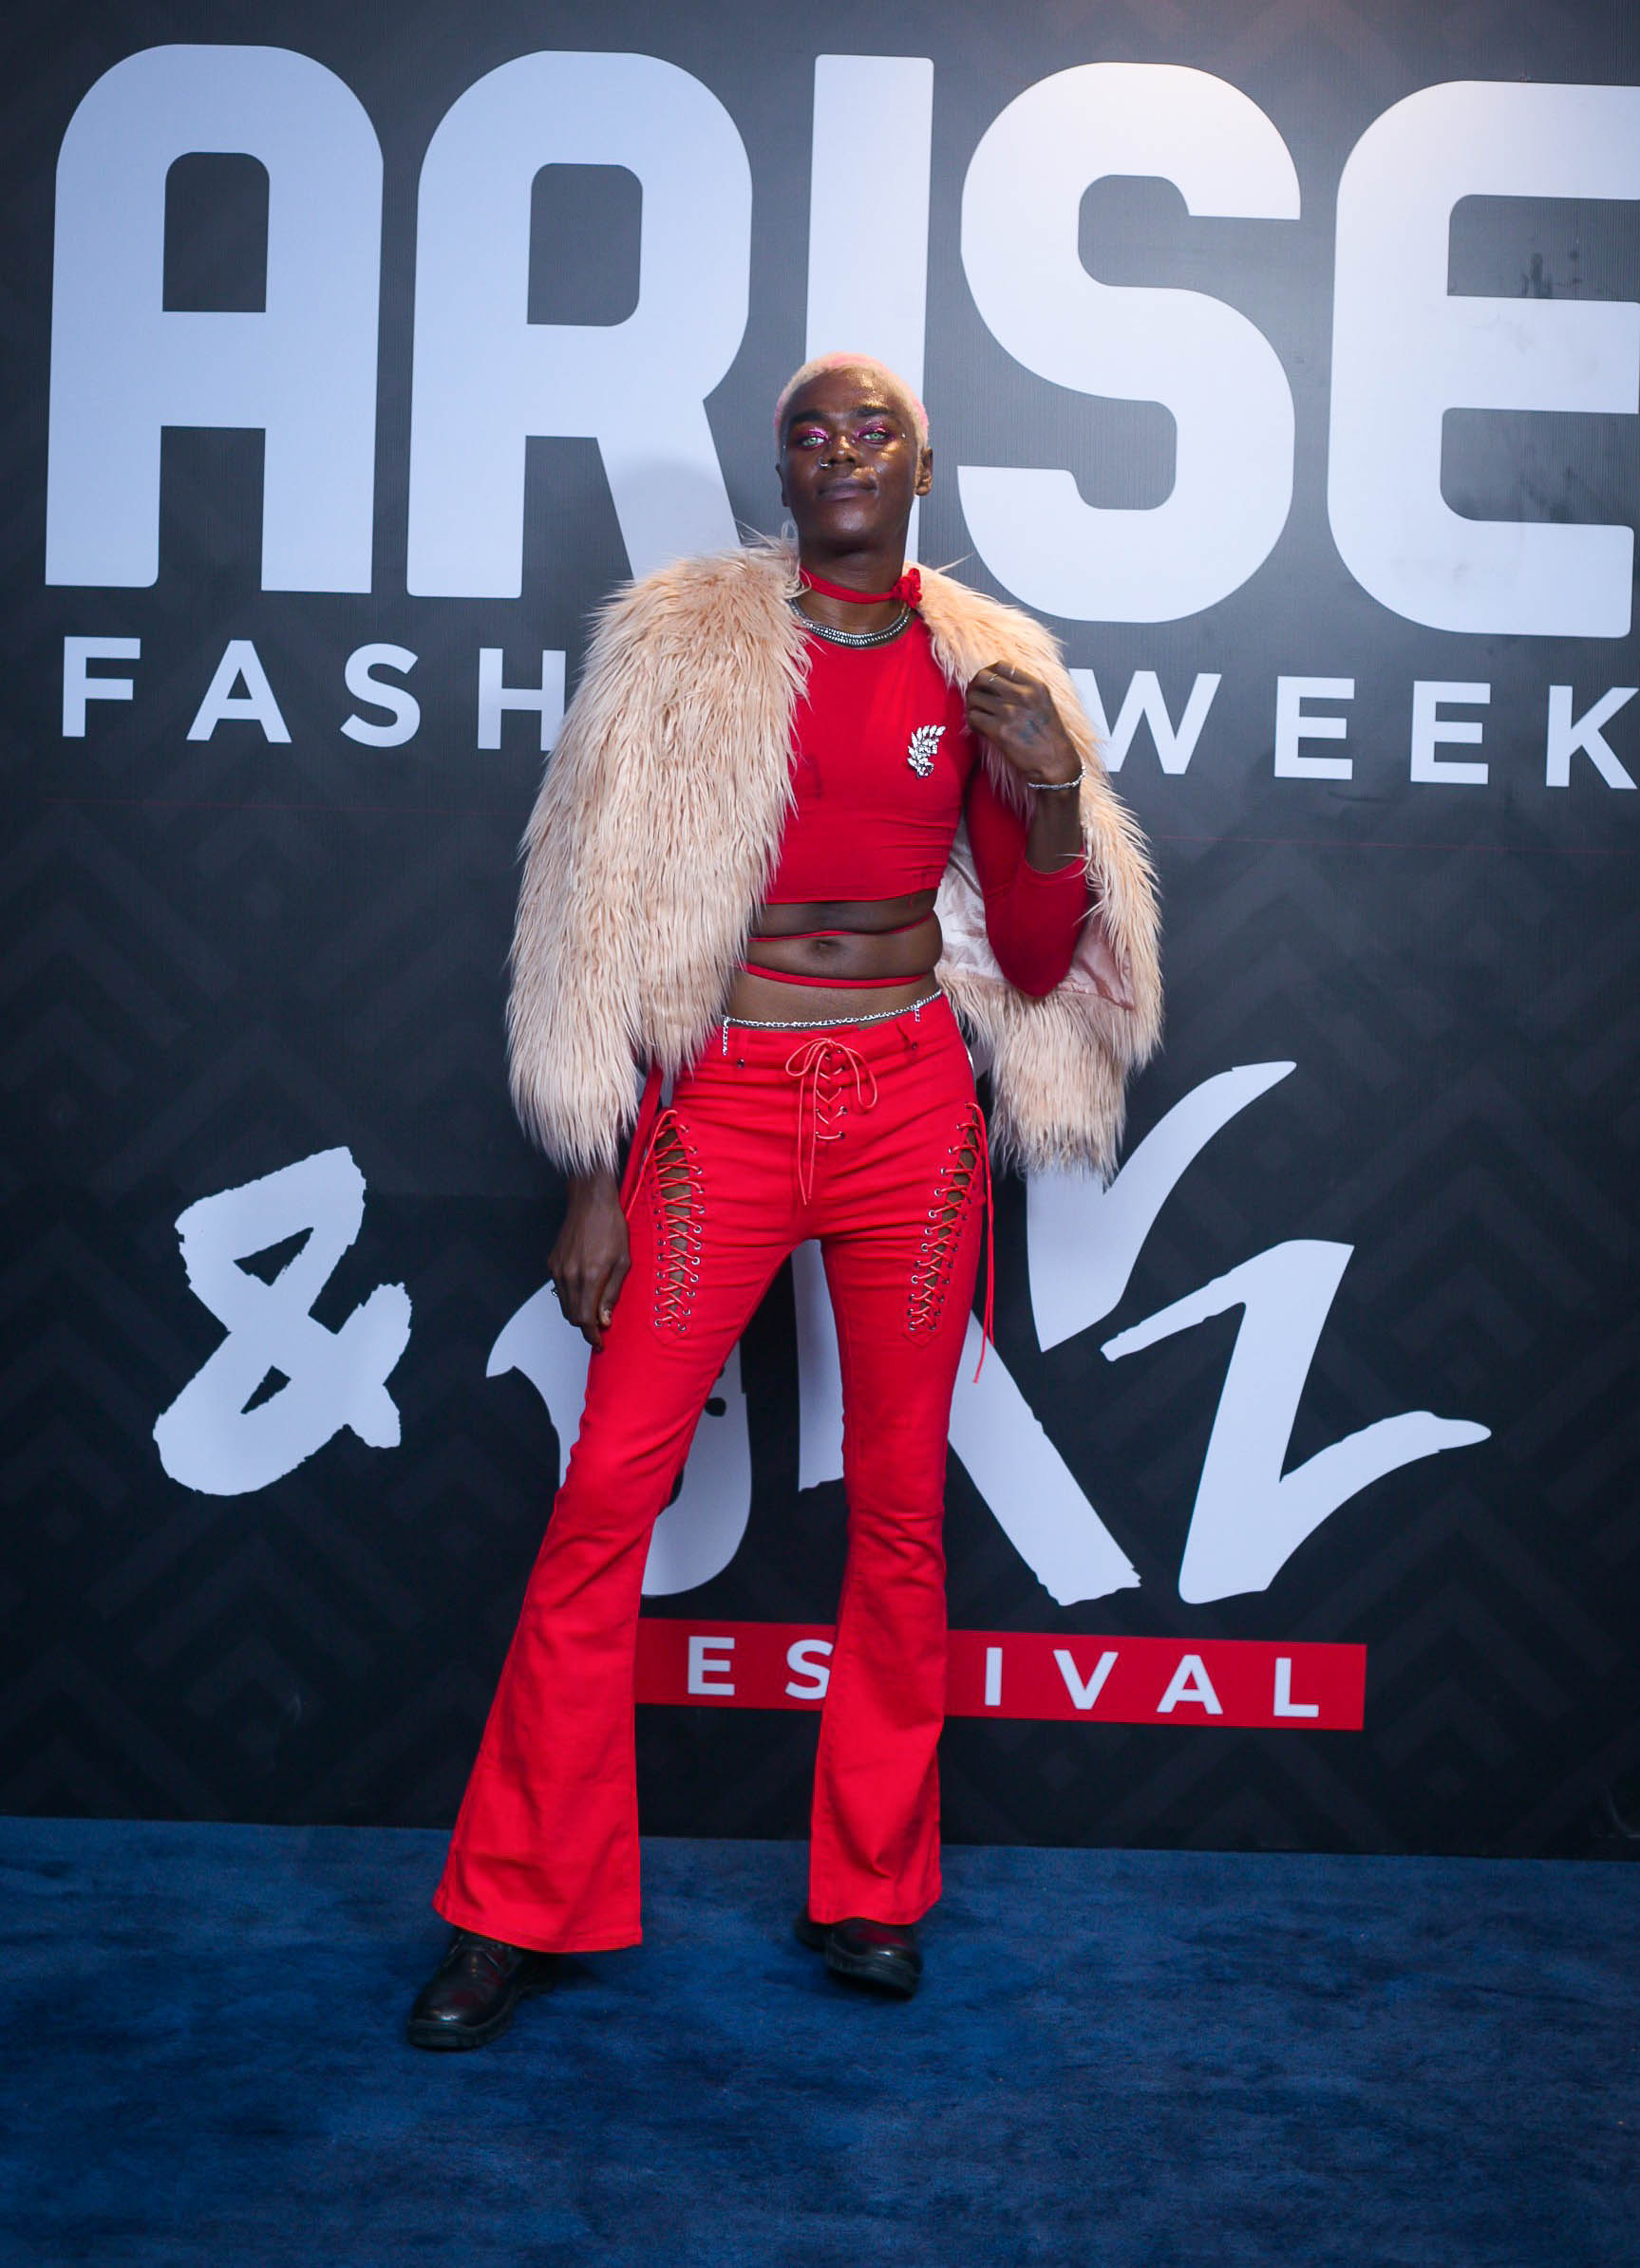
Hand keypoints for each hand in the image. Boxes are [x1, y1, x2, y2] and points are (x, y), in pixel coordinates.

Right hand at [547, 1171, 629, 1349]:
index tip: (600, 1343)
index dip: (592, 1336)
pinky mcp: (552, 1263)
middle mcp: (569, 1276)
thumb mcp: (623, 1262)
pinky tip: (584, 1288)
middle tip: (601, 1326)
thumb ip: (612, 1293)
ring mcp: (557, 1269)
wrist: (591, 1202)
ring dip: (577, 1312)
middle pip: (572, 1316)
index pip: (584, 1320)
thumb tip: (605, 1319)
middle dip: (586, 1326)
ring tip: (594, 1309)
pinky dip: (570, 1296)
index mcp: (589, 1277)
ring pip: (564, 1305)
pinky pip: (559, 1289)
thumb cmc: (610, 1226)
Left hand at [965, 663, 1080, 787]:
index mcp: (1035, 686)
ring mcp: (1010, 712)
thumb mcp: (1044, 703)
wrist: (1056, 763)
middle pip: (982, 677)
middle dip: (974, 687)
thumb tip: (998, 685)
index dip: (988, 673)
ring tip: (978, 716)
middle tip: (975, 698)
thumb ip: (1025, 691)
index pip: (1001, 666)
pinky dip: (973, 723)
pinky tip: (980, 729)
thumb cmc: (1050, 737)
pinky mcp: (1000, 731)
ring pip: (974, 698)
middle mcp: (1022, 695)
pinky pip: (973, 718)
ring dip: (971, 706)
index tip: (986, 685)